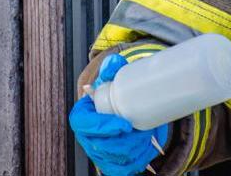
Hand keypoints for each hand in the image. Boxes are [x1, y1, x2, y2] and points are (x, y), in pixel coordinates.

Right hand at [69, 55, 169, 175]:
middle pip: (102, 146)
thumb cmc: (114, 94)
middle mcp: (86, 137)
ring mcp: (97, 153)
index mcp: (82, 116)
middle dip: (126, 142)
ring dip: (134, 152)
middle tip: (145, 132)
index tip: (126, 124)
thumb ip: (112, 68)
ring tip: (149, 138)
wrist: (120, 110)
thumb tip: (114, 64)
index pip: (85, 125)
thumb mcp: (112, 79)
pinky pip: (120, 169)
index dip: (104, 127)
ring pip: (114, 159)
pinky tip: (147, 151)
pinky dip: (136, 162)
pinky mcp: (109, 163)